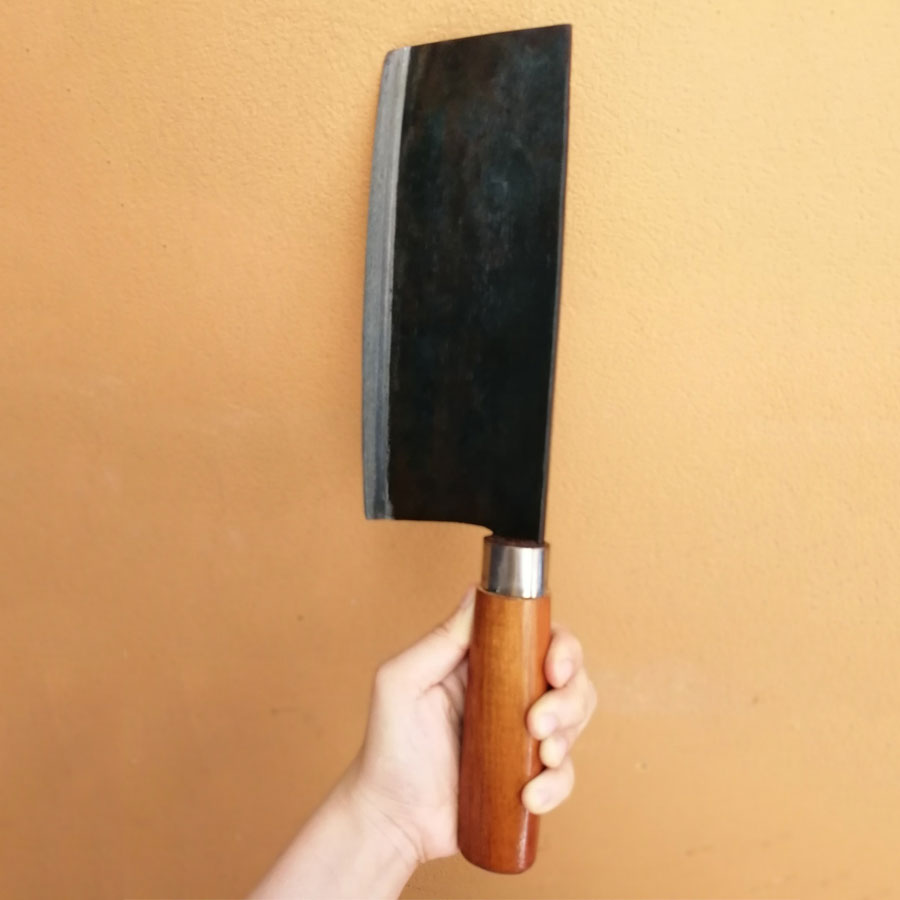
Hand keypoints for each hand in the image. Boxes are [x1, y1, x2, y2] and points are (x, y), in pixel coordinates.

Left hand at [344, 587, 596, 864]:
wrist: (391, 820)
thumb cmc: (388, 746)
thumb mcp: (403, 681)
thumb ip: (442, 639)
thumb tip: (477, 592)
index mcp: (485, 663)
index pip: (539, 637)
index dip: (560, 646)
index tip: (554, 668)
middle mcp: (510, 693)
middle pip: (570, 677)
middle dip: (570, 697)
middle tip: (539, 723)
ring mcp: (522, 736)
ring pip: (575, 720)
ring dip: (568, 736)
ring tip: (540, 756)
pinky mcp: (529, 777)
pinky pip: (565, 775)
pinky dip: (557, 784)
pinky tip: (529, 795)